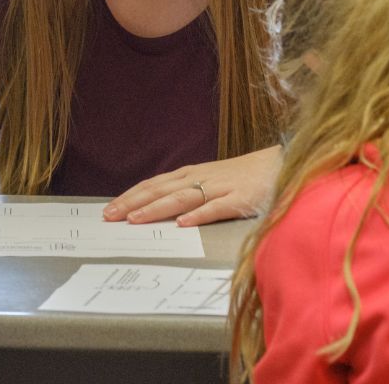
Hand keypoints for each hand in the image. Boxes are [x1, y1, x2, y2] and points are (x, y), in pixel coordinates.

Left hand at [102, 145, 281, 226]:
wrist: (280, 165)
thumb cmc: (240, 177)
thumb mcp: (208, 181)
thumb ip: (186, 193)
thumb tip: (157, 209)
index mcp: (189, 175)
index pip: (152, 185)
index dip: (130, 197)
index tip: (108, 210)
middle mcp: (199, 178)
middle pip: (160, 190)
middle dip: (132, 203)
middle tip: (109, 217)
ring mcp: (219, 187)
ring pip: (181, 197)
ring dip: (156, 208)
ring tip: (135, 220)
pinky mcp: (240, 198)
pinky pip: (217, 207)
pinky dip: (199, 214)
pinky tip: (184, 224)